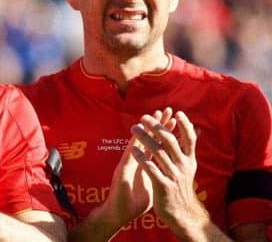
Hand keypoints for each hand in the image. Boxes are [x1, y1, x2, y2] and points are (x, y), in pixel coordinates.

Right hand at [102, 108, 175, 228]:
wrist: (121, 213)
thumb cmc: (136, 201)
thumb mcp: (154, 185)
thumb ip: (160, 175)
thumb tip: (172, 171)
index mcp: (146, 163)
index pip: (158, 144)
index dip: (166, 131)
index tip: (175, 119)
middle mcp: (137, 160)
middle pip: (149, 138)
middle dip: (158, 124)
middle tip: (166, 110)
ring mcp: (129, 163)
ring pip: (138, 143)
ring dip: (145, 129)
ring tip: (152, 117)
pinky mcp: (121, 170)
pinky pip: (128, 156)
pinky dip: (133, 145)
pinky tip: (137, 135)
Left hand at [130, 111, 209, 235]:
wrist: (182, 214)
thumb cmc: (181, 187)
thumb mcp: (188, 167)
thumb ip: (186, 149)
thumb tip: (193, 128)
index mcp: (189, 161)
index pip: (190, 139)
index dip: (184, 125)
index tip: (176, 112)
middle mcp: (183, 166)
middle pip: (170, 141)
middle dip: (157, 127)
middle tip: (144, 116)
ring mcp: (173, 176)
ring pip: (158, 152)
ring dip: (145, 138)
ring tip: (134, 128)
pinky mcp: (163, 186)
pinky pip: (151, 169)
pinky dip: (142, 158)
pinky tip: (133, 150)